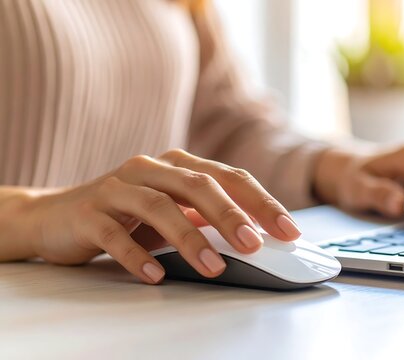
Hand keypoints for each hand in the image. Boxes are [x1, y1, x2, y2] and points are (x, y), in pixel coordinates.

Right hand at [24, 149, 301, 283]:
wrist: (53, 216)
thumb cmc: (125, 214)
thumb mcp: (172, 210)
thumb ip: (206, 216)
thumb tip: (257, 237)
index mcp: (176, 165)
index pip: (228, 177)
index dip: (261, 202)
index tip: (289, 230)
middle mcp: (149, 169)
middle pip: (197, 185)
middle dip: (231, 216)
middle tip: (256, 245)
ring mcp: (116, 189)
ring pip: (159, 207)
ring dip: (190, 238)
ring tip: (214, 267)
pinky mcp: (88, 214)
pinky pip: (114, 235)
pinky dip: (137, 255)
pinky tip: (156, 275)